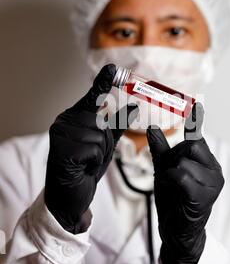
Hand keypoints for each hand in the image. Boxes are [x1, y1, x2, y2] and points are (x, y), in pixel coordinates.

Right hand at [45, 63, 137, 233]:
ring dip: (99, 154)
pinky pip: (94, 150)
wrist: (69, 196)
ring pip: (100, 137)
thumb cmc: (85, 167)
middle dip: (105, 143)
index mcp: (75, 116)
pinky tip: (81, 168)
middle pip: (103, 122)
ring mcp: (60, 134)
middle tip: (91, 156)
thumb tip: (134, 106)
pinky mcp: (61, 149)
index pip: (93, 97)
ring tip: (85, 163)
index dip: (104, 82)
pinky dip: (93, 163)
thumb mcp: (105, 144)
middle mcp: (64, 121)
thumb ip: (118, 125)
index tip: (114, 67)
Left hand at [147, 103, 223, 263]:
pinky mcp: (204, 197)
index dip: (196, 121)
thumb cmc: (173, 201)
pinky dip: (170, 180)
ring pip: (184, 160)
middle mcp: (214, 170)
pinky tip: (172, 191)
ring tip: (172, 188)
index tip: (197, 104)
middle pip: (190, 145)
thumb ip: (161, 151)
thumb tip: (153, 127)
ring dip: (169, 173)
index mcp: (207, 163)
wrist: (177, 233)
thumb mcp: (164, 171)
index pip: (198, 136)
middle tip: (170, 176)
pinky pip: (181, 175)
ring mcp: (212, 184)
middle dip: (173, 158)